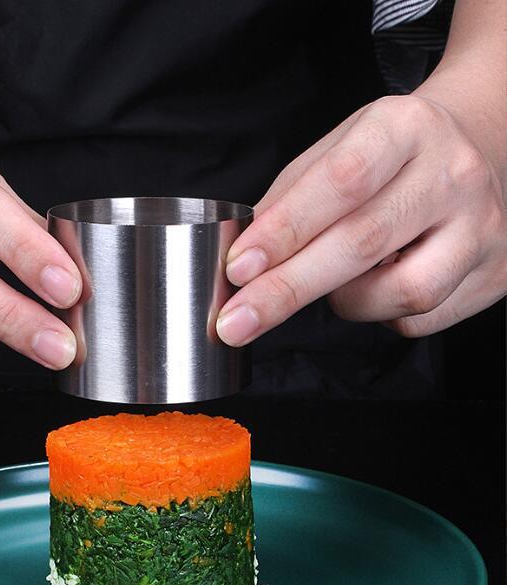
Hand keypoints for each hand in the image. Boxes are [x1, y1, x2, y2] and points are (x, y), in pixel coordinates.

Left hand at [217, 94, 506, 345]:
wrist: (479, 148)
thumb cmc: (391, 156)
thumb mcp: (338, 149)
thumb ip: (290, 198)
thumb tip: (246, 258)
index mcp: (404, 127)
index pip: (340, 182)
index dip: (284, 231)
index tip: (238, 267)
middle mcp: (452, 173)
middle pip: (363, 243)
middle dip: (287, 290)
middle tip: (238, 321)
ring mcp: (482, 227)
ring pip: (401, 293)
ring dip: (345, 302)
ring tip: (335, 281)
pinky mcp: (493, 274)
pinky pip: (420, 319)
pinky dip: (380, 313)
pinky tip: (378, 285)